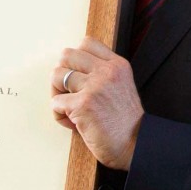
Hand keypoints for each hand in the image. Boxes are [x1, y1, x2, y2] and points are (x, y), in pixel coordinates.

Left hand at [51, 36, 143, 170]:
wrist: (135, 146)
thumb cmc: (125, 122)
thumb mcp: (120, 86)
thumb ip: (102, 74)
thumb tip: (70, 69)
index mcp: (117, 65)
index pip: (86, 43)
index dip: (76, 60)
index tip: (79, 78)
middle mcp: (107, 71)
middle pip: (66, 55)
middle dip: (62, 74)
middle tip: (69, 92)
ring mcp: (94, 86)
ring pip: (56, 75)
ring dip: (56, 93)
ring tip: (68, 107)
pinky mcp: (83, 104)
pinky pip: (55, 102)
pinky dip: (59, 115)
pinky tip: (72, 123)